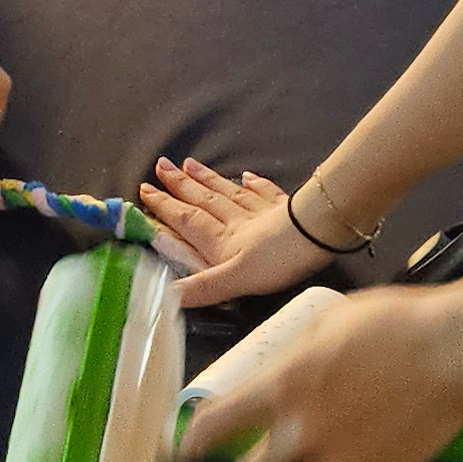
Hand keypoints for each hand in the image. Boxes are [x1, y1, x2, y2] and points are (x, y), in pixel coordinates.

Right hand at [144, 156, 345, 301]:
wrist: (317, 233)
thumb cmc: (277, 260)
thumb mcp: (235, 281)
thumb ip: (201, 287)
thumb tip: (164, 298)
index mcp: (221, 239)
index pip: (187, 219)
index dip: (165, 206)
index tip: (145, 190)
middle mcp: (236, 220)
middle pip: (204, 199)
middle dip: (180, 185)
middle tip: (161, 166)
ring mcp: (261, 210)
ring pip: (228, 191)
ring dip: (207, 179)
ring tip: (189, 163)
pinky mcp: (286, 207)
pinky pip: (264, 191)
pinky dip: (253, 183)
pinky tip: (246, 176)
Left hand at [174, 281, 462, 461]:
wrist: (453, 353)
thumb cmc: (391, 323)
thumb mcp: (326, 323)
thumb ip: (293, 359)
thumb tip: (280, 375)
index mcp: (283, 387)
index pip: (218, 424)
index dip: (194, 440)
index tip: (184, 448)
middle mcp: (302, 434)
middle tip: (262, 460)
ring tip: (344, 435)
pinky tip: (381, 436)